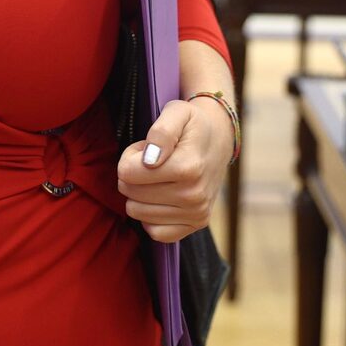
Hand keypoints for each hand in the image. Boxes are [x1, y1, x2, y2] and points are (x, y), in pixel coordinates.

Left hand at [116, 97, 234, 242]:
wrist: (219, 140)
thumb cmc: (192, 124)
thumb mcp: (177, 112)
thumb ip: (161, 132)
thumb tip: (149, 160)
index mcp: (187, 168)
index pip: (126, 173)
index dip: (129, 157)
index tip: (144, 149)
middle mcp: (194, 196)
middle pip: (129, 193)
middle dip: (133, 174)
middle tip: (151, 161)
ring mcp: (196, 213)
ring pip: (137, 213)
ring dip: (141, 193)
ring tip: (158, 176)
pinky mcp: (196, 224)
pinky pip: (155, 232)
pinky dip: (150, 216)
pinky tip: (160, 197)